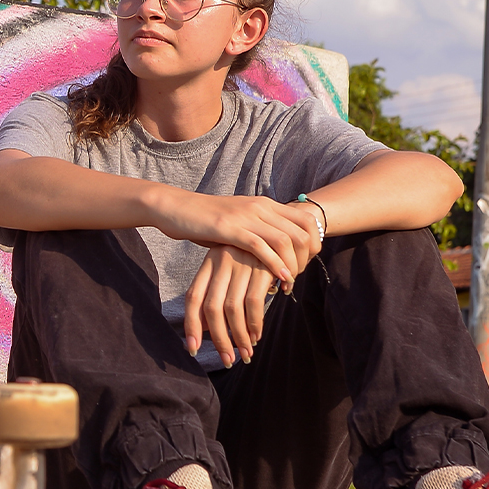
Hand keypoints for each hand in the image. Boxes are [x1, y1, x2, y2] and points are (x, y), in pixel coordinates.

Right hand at [151, 191, 321, 289]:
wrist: (175, 208)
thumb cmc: (205, 220)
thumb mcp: (238, 221)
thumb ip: (257, 230)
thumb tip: (275, 250)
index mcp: (265, 204)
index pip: (306, 220)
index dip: (314, 244)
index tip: (306, 264)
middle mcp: (260, 207)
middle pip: (302, 232)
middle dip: (306, 259)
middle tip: (298, 278)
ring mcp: (245, 216)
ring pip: (285, 240)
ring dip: (292, 265)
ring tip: (289, 284)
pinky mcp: (230, 228)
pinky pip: (261, 246)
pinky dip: (274, 264)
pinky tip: (279, 279)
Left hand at [183, 244, 275, 367]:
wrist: (283, 231)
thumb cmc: (252, 260)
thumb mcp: (230, 272)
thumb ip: (215, 296)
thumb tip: (203, 330)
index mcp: (209, 262)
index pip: (192, 297)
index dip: (191, 325)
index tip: (193, 349)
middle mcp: (221, 260)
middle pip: (211, 307)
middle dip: (218, 338)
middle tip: (227, 359)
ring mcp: (241, 262)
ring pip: (232, 308)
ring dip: (239, 336)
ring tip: (245, 353)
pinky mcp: (262, 266)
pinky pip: (253, 302)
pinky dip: (254, 323)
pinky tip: (256, 336)